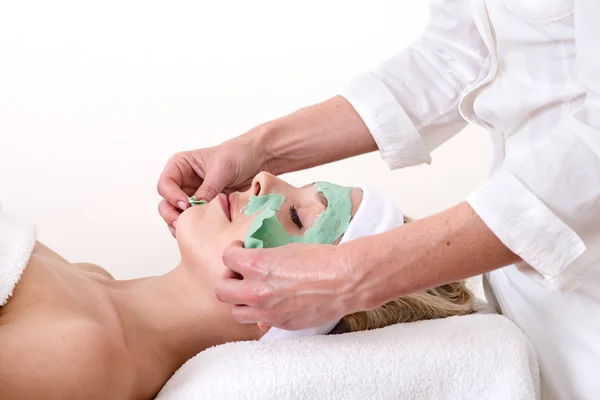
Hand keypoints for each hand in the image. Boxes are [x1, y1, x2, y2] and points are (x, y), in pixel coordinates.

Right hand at [157, 135, 269, 235]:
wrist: (257, 159)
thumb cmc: (237, 155)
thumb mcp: (222, 169)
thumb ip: (208, 188)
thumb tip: (197, 207)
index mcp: (180, 166)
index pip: (165, 184)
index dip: (172, 196)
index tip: (186, 204)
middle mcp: (182, 182)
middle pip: (166, 203)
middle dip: (172, 214)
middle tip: (184, 223)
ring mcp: (192, 197)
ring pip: (177, 215)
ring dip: (182, 224)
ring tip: (193, 230)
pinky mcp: (204, 208)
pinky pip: (193, 221)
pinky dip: (194, 228)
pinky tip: (203, 231)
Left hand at [216, 240, 360, 329]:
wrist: (346, 280)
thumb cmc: (321, 259)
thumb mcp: (287, 250)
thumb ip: (264, 260)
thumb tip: (254, 266)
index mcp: (257, 266)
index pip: (227, 258)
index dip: (233, 252)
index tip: (240, 250)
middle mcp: (257, 291)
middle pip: (222, 290)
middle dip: (229, 279)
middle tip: (240, 273)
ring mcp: (268, 312)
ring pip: (237, 313)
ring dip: (241, 301)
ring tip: (253, 292)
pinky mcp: (281, 325)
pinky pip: (260, 323)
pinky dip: (261, 314)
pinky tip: (272, 304)